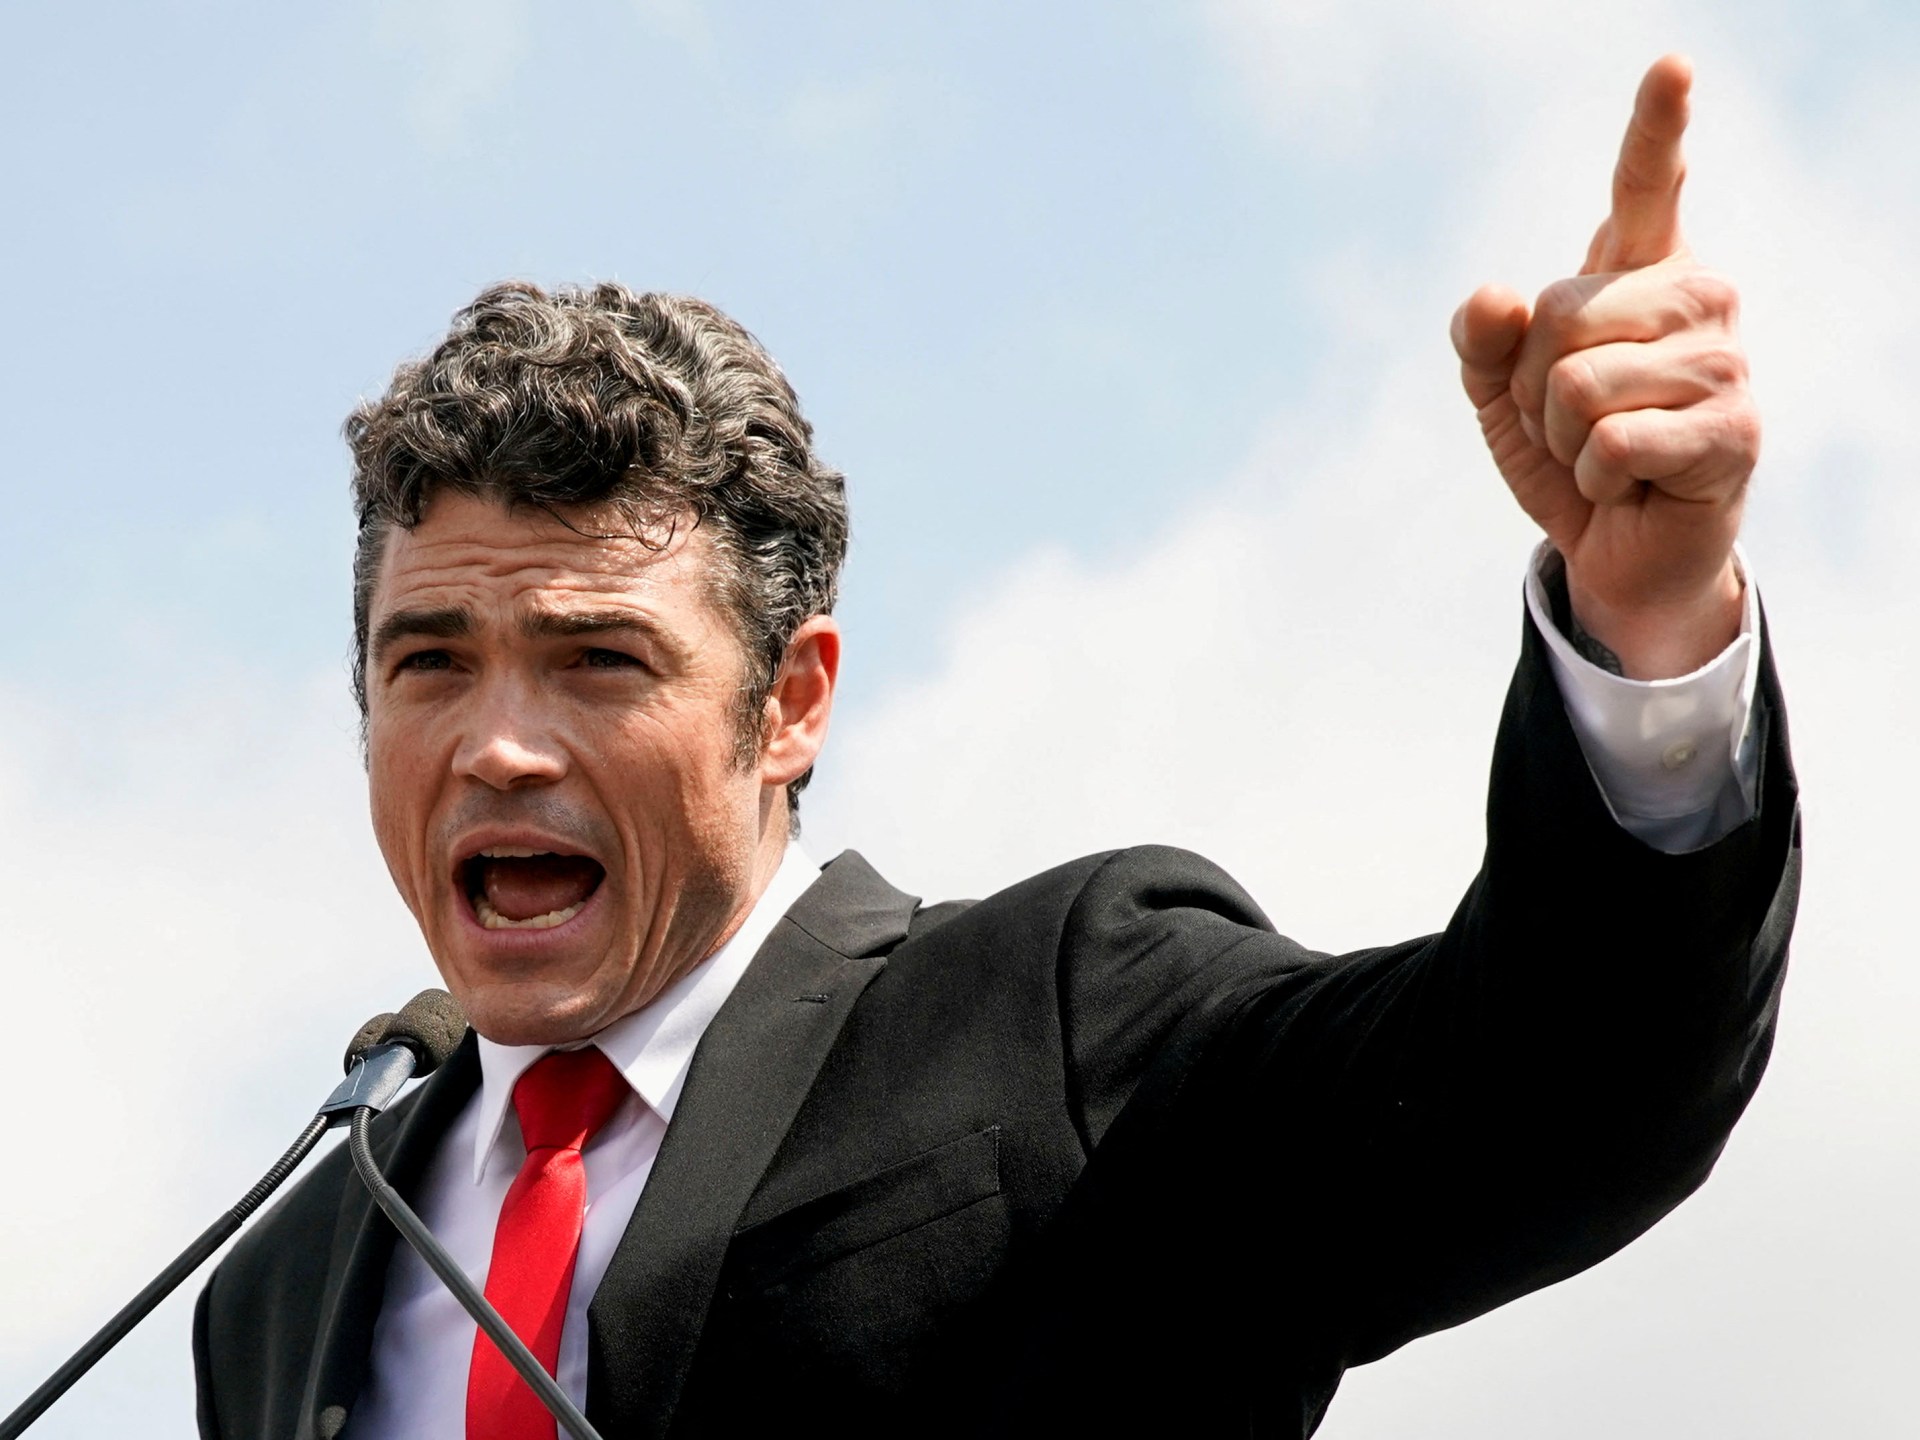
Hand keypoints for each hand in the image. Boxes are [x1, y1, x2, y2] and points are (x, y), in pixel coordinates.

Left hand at [1451, 55, 1756, 679]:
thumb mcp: (1500, 391)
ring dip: (1562, 436)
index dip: (1656, 126)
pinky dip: (1593, 475)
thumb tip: (1496, 296)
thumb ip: (1481, 338)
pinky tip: (1629, 483)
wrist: (1614, 548)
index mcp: (1641, 269)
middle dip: (1532, 385)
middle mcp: (1696, 296)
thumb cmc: (1566, 451)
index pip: (1647, 185)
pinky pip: (1611, 440)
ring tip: (1602, 451)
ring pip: (1580, 382)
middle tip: (1570, 422)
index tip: (1671, 64)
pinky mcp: (1733, 429)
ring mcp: (1724, 359)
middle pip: (1561, 314)